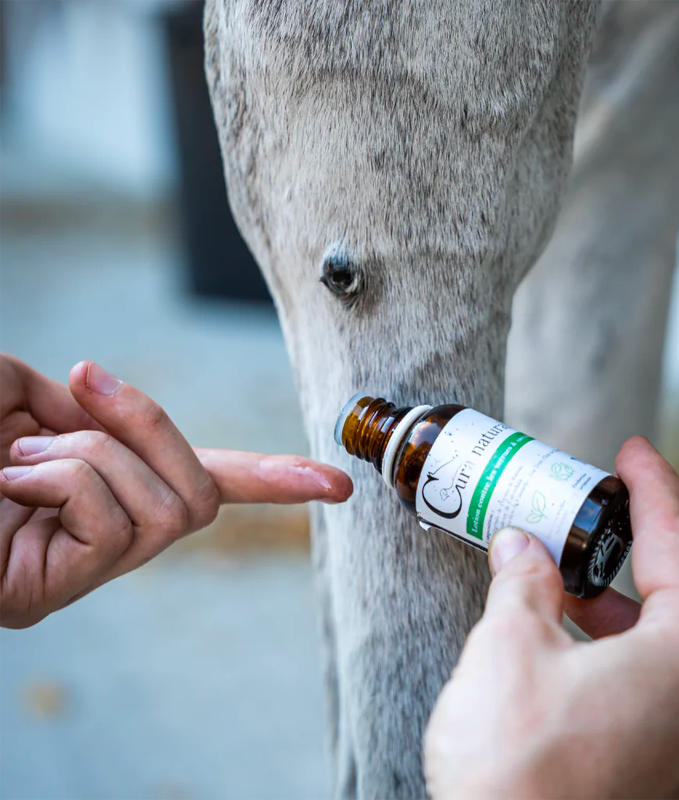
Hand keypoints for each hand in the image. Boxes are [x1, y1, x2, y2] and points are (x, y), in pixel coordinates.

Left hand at [0, 356, 352, 628]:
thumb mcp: (13, 392)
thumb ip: (76, 404)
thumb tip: (103, 410)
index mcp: (103, 492)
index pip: (206, 485)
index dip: (274, 480)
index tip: (337, 484)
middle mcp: (105, 538)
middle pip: (203, 494)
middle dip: (149, 426)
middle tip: (77, 387)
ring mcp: (85, 569)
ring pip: (170, 507)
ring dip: (92, 454)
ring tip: (17, 456)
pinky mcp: (58, 591)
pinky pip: (116, 519)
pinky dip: (68, 478)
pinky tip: (13, 481)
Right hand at [424, 437, 678, 799]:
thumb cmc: (517, 765)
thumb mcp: (510, 642)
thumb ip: (523, 581)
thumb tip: (519, 547)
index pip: (677, 541)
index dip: (652, 486)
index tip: (633, 452)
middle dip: (639, 541)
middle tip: (597, 506)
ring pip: (672, 639)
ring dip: (622, 599)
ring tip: (568, 574)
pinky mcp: (669, 770)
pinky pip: (659, 681)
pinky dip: (620, 644)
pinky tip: (571, 637)